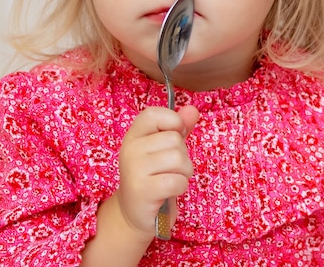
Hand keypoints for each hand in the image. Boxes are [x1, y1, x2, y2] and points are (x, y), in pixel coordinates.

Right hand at [115, 105, 198, 239]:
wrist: (134, 212)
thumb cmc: (153, 175)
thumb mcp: (164, 148)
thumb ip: (178, 127)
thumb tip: (193, 110)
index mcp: (134, 134)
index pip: (154, 114)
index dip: (173, 122)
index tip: (176, 135)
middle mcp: (130, 148)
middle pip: (174, 139)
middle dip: (182, 155)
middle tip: (169, 168)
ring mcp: (134, 169)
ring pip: (178, 159)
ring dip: (184, 172)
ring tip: (171, 179)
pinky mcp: (142, 190)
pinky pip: (176, 181)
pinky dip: (180, 186)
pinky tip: (169, 191)